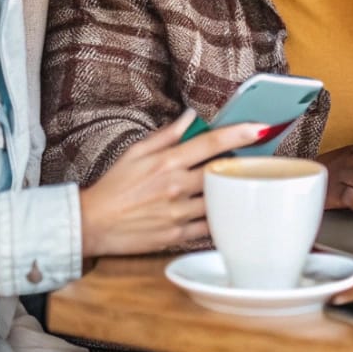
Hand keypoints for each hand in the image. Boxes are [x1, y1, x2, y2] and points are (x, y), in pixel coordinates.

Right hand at [77, 109, 265, 257]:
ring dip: (230, 191)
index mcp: (166, 163)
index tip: (261, 128)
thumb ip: (166, 134)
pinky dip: (218, 218)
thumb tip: (190, 116)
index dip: (239, 133)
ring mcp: (178, 212)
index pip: (210, 143)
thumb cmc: (113, 186)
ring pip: (219, 200)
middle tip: (252, 159)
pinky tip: (222, 211)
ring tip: (235, 184)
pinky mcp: (177, 235)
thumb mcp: (135, 152)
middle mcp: (176, 186)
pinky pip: (209, 227)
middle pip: (222, 171)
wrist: (91, 223)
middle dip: (241, 163)